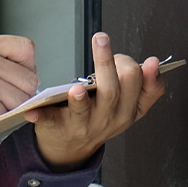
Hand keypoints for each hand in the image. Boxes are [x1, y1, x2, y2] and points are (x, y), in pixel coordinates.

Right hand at [0, 35, 38, 140]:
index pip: (25, 48)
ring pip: (24, 97)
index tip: (18, 77)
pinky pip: (11, 113)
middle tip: (5, 99)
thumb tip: (22, 70)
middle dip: (22, 92)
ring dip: (13, 107)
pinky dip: (2, 119)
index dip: (27, 66)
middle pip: (29, 77)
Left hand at [24, 32, 165, 171]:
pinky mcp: (60, 128)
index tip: (147, 61)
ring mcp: (85, 125)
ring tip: (76, 89)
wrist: (71, 148)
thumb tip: (154, 63)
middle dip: (108, 63)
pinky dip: (42, 116)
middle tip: (101, 38)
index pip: (144, 91)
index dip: (147, 74)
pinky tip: (32, 111)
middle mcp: (110, 118)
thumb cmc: (99, 116)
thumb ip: (143, 85)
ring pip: (86, 109)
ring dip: (80, 100)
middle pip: (114, 90)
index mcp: (129, 110)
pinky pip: (51, 122)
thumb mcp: (127, 105)